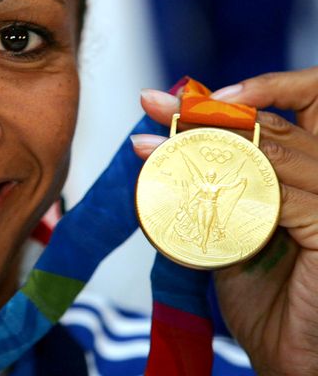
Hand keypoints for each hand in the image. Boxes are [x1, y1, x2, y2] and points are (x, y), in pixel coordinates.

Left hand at [133, 67, 317, 374]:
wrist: (287, 355)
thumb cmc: (262, 296)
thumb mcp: (230, 228)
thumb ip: (213, 189)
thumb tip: (161, 149)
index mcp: (311, 174)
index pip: (281, 113)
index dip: (230, 100)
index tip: (170, 102)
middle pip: (274, 123)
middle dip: (207, 110)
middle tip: (153, 105)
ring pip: (272, 150)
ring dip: (202, 142)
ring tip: (150, 146)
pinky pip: (282, 192)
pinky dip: (229, 182)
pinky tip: (185, 179)